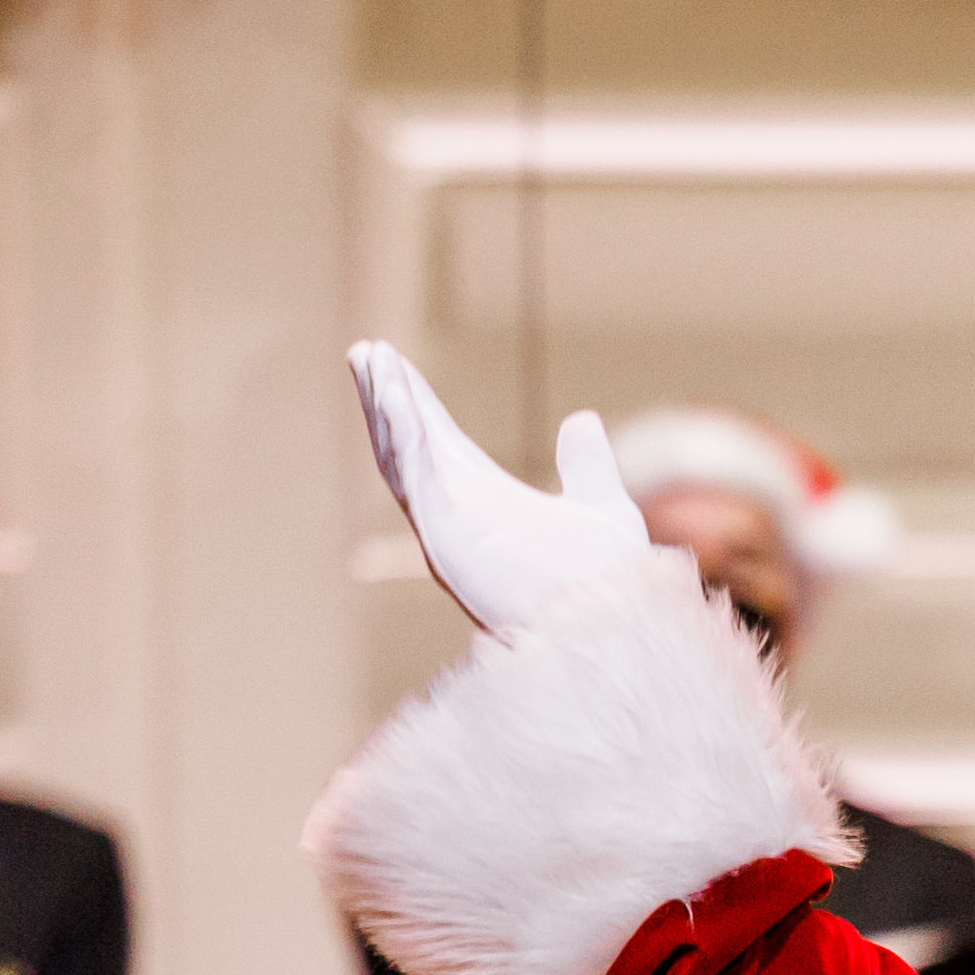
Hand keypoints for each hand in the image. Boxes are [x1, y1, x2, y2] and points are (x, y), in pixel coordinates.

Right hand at [347, 340, 695, 644]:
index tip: (395, 362)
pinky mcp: (450, 539)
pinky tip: (395, 396)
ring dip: (385, 409)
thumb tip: (582, 420)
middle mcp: (457, 517)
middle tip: (363, 350)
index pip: (437, 443)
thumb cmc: (605, 582)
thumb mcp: (600, 504)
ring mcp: (448, 529)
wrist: (611, 624)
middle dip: (382, 399)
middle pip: (405, 447)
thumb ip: (587, 465)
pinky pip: (419, 480)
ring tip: (368, 358)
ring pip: (402, 459)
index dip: (414, 403)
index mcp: (483, 504)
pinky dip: (406, 437)